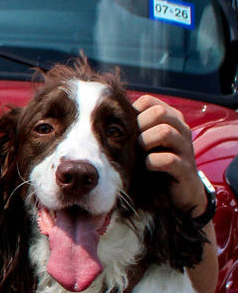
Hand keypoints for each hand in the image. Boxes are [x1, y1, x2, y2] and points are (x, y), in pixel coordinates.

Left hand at [133, 94, 206, 216]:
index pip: (148, 101)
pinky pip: (168, 159)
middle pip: (158, 112)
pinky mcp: (185, 169)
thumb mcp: (146, 142)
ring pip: (164, 132)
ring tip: (140, 154)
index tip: (127, 131)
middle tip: (134, 143)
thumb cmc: (157, 162)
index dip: (132, 113)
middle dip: (139, 127)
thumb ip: (135, 128)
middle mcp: (181, 129)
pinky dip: (153, 162)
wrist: (181, 191)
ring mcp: (185, 148)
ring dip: (146, 142)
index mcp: (172, 118)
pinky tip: (148, 167)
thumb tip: (106, 118)